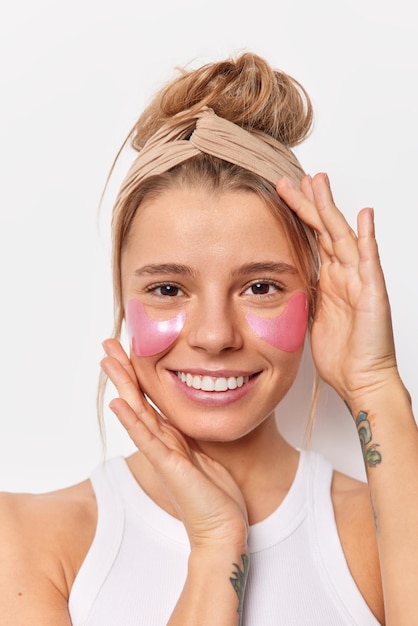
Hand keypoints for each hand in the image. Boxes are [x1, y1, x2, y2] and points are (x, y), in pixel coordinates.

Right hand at [100, 339, 248, 548]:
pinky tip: (118, 402)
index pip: (150, 400)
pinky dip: (132, 420)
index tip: (128, 350)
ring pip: (138, 413)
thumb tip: (197, 420)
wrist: (222, 532)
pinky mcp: (169, 466)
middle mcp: (163, 443)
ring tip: (107, 361)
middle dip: (123, 371)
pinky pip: (148, 439)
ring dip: (122, 386)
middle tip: (107, 344)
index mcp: (172, 438)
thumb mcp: (207, 457)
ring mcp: (163, 454)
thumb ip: (195, 439)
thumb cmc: (217, 498)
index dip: (138, 375)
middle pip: (138, 400)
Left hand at [277, 173, 398, 403]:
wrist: (360, 379)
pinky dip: (366, 237)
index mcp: (329, 280)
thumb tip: (289, 279)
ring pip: (343, 236)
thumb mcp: (314, 317)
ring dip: (331, 209)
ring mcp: (360, 281)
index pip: (312, 238)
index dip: (299, 215)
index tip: (282, 194)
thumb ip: (307, 293)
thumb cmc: (341, 354)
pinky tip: (364, 215)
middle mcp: (345, 275)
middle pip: (325, 230)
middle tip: (295, 178)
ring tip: (320, 183)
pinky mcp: (373, 293)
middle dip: (311, 202)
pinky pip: (369, 260)